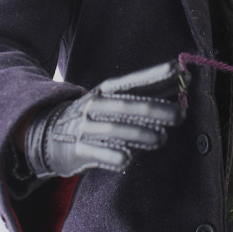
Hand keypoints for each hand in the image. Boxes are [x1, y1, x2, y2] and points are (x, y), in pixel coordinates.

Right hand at [24, 60, 187, 177]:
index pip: (133, 81)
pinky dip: (111, 156)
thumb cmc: (95, 116)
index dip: (156, 75)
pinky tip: (127, 159)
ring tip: (161, 139)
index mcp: (107, 90)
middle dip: (155, 109)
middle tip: (181, 114)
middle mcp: (96, 106)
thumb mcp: (115, 100)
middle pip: (127, 105)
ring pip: (114, 129)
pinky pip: (95, 153)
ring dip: (139, 134)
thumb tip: (184, 80)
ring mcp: (85, 127)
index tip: (181, 72)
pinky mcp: (77, 149)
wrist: (49, 133)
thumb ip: (147, 93)